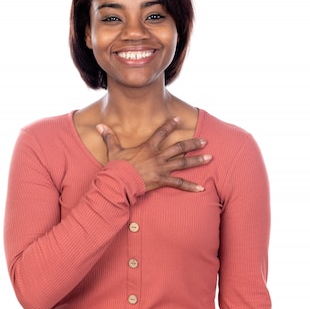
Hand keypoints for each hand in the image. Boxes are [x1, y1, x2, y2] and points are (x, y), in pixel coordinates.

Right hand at [96, 117, 211, 191]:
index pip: (162, 133)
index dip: (170, 125)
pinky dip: (191, 186)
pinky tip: (202, 188)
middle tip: (205, 141)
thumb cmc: (116, 167)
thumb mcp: (113, 150)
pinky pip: (179, 183)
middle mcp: (158, 156)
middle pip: (179, 147)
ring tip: (209, 157)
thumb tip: (99, 126)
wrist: (119, 182)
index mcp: (148, 147)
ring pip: (183, 162)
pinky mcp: (162, 180)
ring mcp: (162, 168)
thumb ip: (109, 137)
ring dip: (197, 160)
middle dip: (193, 143)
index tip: (178, 120)